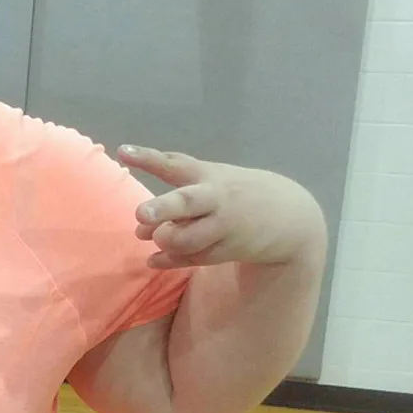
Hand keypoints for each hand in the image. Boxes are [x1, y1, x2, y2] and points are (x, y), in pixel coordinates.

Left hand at [116, 145, 327, 269]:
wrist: (290, 216)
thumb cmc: (235, 193)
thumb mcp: (212, 178)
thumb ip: (175, 192)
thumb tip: (139, 221)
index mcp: (207, 176)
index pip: (175, 164)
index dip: (148, 158)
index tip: (123, 152)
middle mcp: (215, 198)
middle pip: (187, 202)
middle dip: (163, 208)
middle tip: (141, 214)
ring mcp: (224, 225)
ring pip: (186, 238)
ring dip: (165, 240)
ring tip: (156, 237)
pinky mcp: (229, 249)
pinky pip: (193, 258)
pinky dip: (169, 260)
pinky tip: (154, 259)